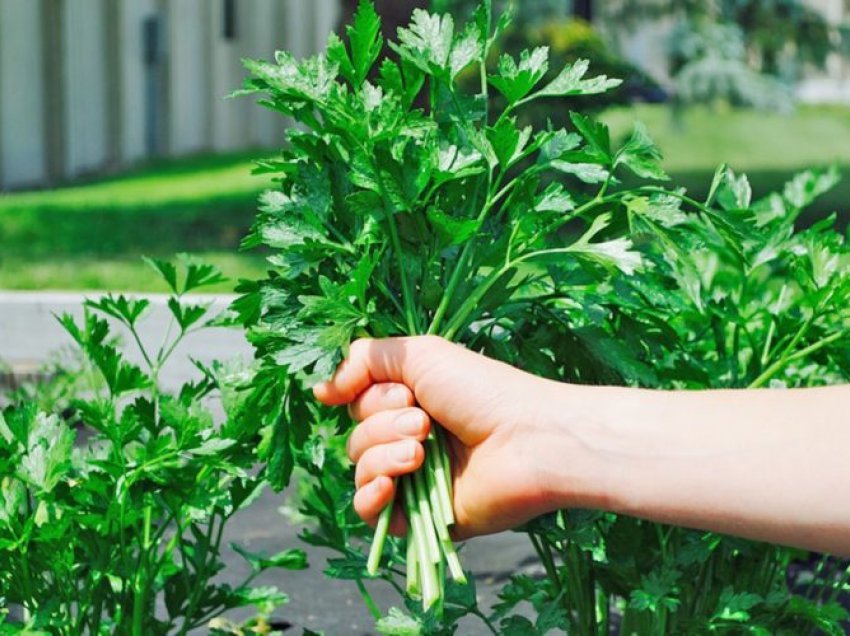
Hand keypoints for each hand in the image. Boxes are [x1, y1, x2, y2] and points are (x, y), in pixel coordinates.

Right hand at [313, 336, 590, 537]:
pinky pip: (369, 511)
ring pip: (360, 469)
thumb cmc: (482, 391)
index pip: (358, 405)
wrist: (526, 441)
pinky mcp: (420, 517)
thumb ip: (365, 360)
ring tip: (422, 452)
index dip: (372, 399)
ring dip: (383, 456)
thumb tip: (319, 390)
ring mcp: (415, 480)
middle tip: (425, 423)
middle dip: (383, 426)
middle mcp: (410, 440)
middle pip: (356, 437)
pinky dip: (371, 496)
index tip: (404, 392)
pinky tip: (389, 486)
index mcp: (411, 404)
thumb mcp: (420, 354)